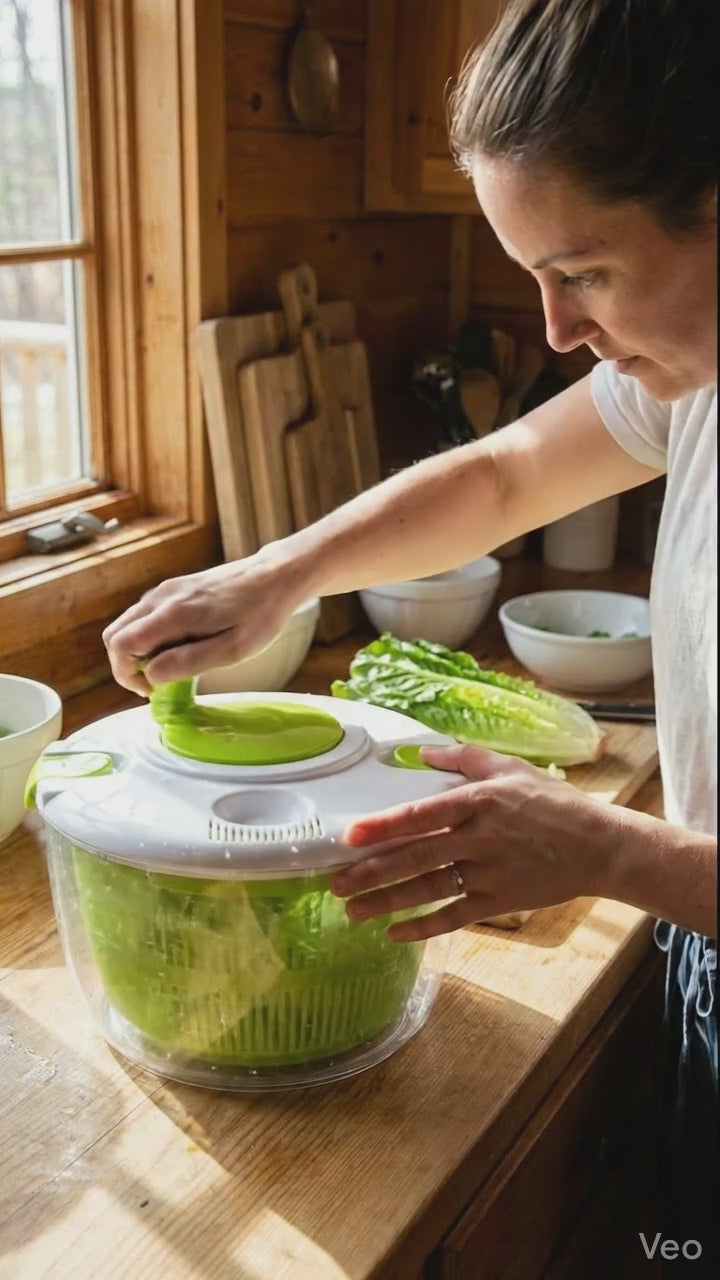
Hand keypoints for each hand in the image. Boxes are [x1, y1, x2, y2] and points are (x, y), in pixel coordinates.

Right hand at [102, 548, 307, 693]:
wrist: (274, 576)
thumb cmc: (260, 614)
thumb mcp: (233, 649)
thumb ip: (189, 662)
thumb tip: (151, 676)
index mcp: (174, 613)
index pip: (121, 644)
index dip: (127, 674)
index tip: (152, 691)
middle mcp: (161, 597)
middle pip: (114, 635)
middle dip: (126, 666)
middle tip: (156, 684)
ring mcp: (164, 590)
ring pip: (126, 625)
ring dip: (137, 652)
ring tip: (171, 668)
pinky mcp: (172, 589)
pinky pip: (143, 617)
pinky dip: (148, 638)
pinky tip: (178, 648)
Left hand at [331, 744, 615, 941]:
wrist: (599, 846)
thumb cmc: (552, 803)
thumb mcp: (510, 767)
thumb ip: (463, 757)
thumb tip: (420, 751)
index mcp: (479, 802)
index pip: (422, 814)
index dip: (384, 826)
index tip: (351, 836)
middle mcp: (480, 838)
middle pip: (417, 857)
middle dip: (373, 873)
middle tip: (336, 883)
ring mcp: (490, 873)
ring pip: (430, 889)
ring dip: (388, 902)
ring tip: (353, 911)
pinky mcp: (501, 902)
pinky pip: (456, 916)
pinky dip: (424, 927)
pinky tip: (395, 933)